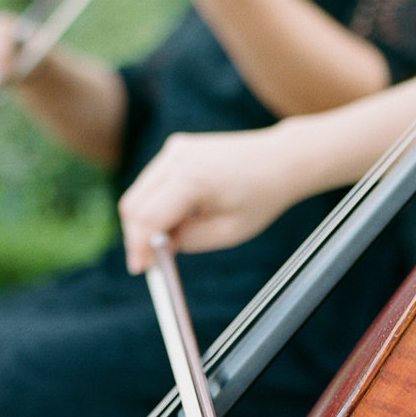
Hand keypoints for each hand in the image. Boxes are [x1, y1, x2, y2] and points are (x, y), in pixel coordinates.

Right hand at [119, 127, 303, 270]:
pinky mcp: (176, 148)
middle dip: (136, 236)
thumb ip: (187, 242)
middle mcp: (178, 159)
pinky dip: (155, 202)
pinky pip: (151, 182)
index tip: (140, 268)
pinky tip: (180, 214)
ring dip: (145, 220)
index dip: (138, 247)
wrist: (281, 159)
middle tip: (149, 259)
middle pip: (133, 205)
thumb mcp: (228, 232)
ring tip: (173, 236)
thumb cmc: (261, 196)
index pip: (146, 218)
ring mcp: (175, 150)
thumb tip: (156, 247)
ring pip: (138, 193)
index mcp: (192, 179)